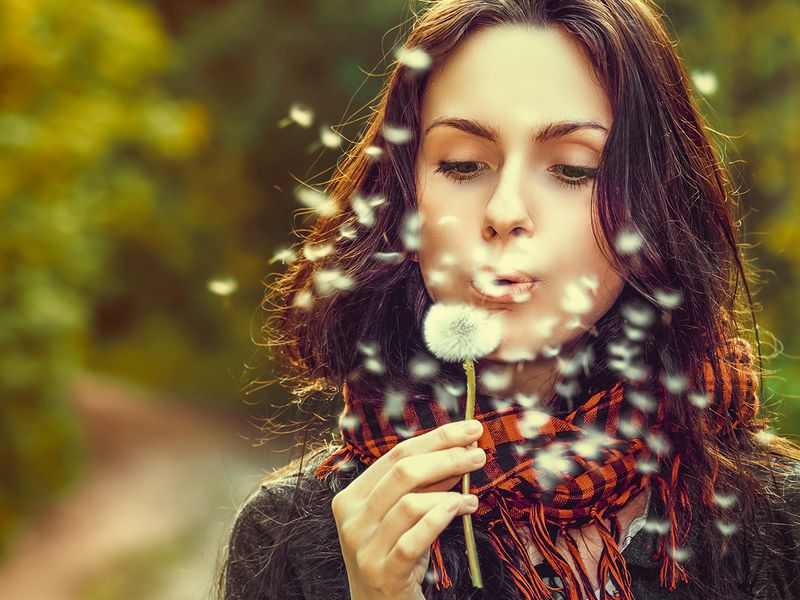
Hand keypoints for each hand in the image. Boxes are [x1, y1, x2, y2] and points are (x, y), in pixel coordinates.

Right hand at [331, 419, 485, 599]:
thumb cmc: (393, 556)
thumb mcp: (402, 517)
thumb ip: (425, 485)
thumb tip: (460, 449)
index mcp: (352, 496)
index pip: (396, 454)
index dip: (436, 437)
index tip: (470, 429)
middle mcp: (352, 518)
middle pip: (403, 472)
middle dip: (446, 456)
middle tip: (478, 454)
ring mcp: (364, 546)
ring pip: (409, 503)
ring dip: (449, 491)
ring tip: (472, 497)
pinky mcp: (383, 572)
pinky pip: (415, 539)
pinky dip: (440, 518)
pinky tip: (462, 509)